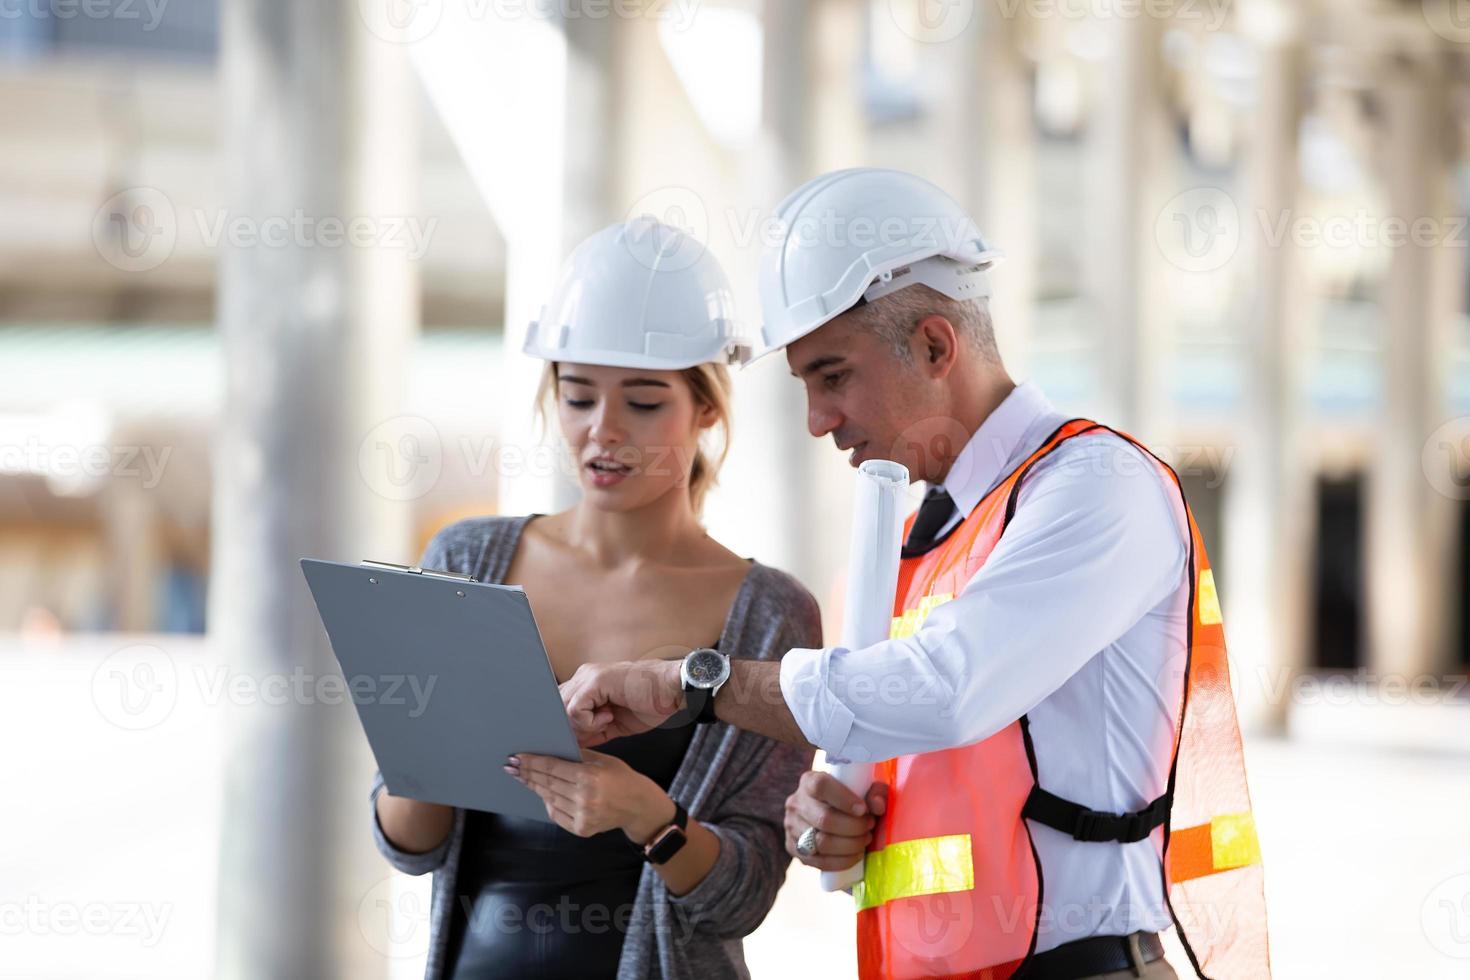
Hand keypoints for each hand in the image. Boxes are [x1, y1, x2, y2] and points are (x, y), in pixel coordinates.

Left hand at [508, 749, 674, 842]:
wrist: (639, 806)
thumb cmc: (621, 778)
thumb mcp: (602, 760)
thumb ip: (577, 755)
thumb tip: (550, 748)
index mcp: (590, 777)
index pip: (552, 768)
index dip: (532, 762)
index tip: (517, 757)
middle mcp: (585, 798)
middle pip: (547, 784)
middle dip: (527, 774)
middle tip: (511, 767)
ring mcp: (583, 816)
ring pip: (549, 799)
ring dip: (535, 788)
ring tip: (523, 778)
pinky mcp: (582, 829)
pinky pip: (557, 815)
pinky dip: (549, 803)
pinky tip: (543, 794)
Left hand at [560, 660, 683, 747]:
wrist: (674, 690)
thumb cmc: (651, 705)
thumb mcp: (615, 724)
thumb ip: (592, 729)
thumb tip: (573, 744)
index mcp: (589, 684)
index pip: (560, 706)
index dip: (566, 726)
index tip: (578, 741)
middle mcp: (585, 677)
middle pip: (557, 708)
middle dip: (570, 729)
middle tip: (592, 735)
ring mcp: (589, 677)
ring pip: (562, 709)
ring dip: (581, 725)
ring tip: (605, 723)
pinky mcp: (596, 681)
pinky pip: (575, 709)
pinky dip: (589, 722)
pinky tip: (609, 718)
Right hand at [783, 771, 887, 872]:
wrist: (827, 814)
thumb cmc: (849, 798)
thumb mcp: (864, 788)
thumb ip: (875, 792)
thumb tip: (877, 806)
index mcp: (809, 781)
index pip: (821, 786)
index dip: (844, 799)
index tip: (863, 809)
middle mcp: (796, 803)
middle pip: (824, 819)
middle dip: (854, 827)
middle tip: (869, 826)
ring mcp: (792, 827)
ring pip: (822, 843)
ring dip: (850, 845)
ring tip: (864, 840)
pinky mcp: (794, 849)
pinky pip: (819, 861)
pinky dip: (843, 861)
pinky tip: (856, 855)